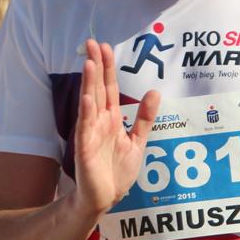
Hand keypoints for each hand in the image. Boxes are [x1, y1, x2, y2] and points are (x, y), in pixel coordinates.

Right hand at [73, 40, 159, 215]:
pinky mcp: (85, 149)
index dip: (107, 67)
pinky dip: (86, 113)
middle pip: (97, 88)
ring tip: (88, 62)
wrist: (105, 198)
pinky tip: (87, 98)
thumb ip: (144, 117)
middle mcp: (98, 122)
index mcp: (110, 118)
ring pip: (89, 103)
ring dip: (88, 83)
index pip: (108, 87)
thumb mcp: (137, 141)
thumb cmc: (117, 171)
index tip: (104, 46)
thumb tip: (155, 91)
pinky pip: (86, 128)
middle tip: (91, 42)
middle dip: (95, 66)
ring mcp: (90, 133)